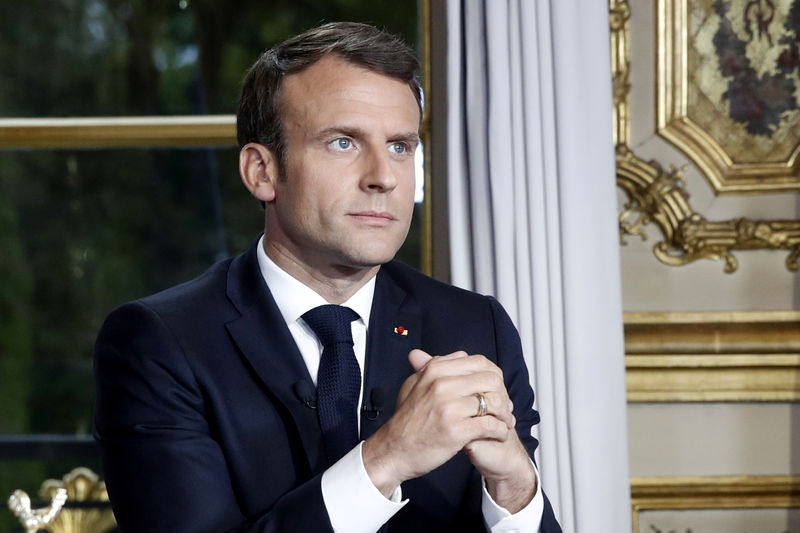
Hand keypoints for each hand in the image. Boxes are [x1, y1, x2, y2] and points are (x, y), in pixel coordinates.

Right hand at [411, 351, 536, 512]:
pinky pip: (490, 425)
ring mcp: (449, 408)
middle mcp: (442, 385)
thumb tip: (461, 355)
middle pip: (491, 379)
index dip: (493, 375)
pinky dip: (500, 431)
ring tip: (504, 422)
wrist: (394, 450)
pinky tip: (499, 435)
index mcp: (435, 370)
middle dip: (502, 394)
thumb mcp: (414, 384)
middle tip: (503, 408)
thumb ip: (437, 366)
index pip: (479, 362)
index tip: (495, 389)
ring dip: (504, 414)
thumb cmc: (406, 420)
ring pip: (494, 402)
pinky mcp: (456, 430)